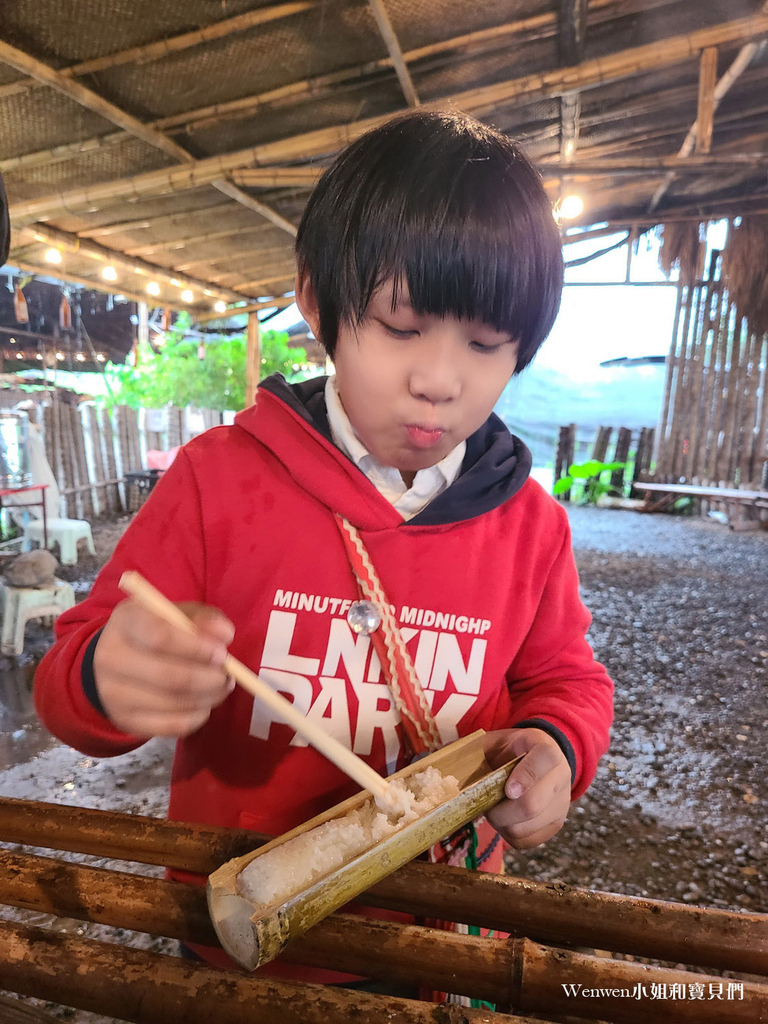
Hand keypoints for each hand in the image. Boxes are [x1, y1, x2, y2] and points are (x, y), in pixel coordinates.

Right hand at [93, 599, 234, 737]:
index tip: (222, 653)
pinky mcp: (126, 721)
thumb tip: (225, 634)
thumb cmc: (155, 630)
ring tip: (221, 687)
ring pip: (174, 703)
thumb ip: (203, 618)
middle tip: (228, 675)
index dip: (197, 648)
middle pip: (169, 676)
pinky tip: (204, 704)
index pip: (160, 636)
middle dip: (209, 678)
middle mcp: (111, 658)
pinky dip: (197, 716)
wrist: (116, 661)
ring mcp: (114, 694)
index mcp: (126, 621)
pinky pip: (171, 725)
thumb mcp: (176, 614)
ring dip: (208, 697)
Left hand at [483, 727, 571, 849]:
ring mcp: (561, 803)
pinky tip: (504, 821)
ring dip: (502, 824)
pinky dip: (509, 835)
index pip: (544, 759)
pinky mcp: (555, 824)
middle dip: (501, 811)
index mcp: (545, 748)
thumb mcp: (495, 741)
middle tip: (486, 805)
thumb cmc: (510, 751)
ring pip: (528, 827)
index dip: (525, 776)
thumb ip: (475, 750)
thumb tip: (440, 770)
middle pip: (533, 804)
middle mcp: (560, 776)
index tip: (508, 790)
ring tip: (494, 811)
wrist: (539, 760)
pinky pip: (528, 841)